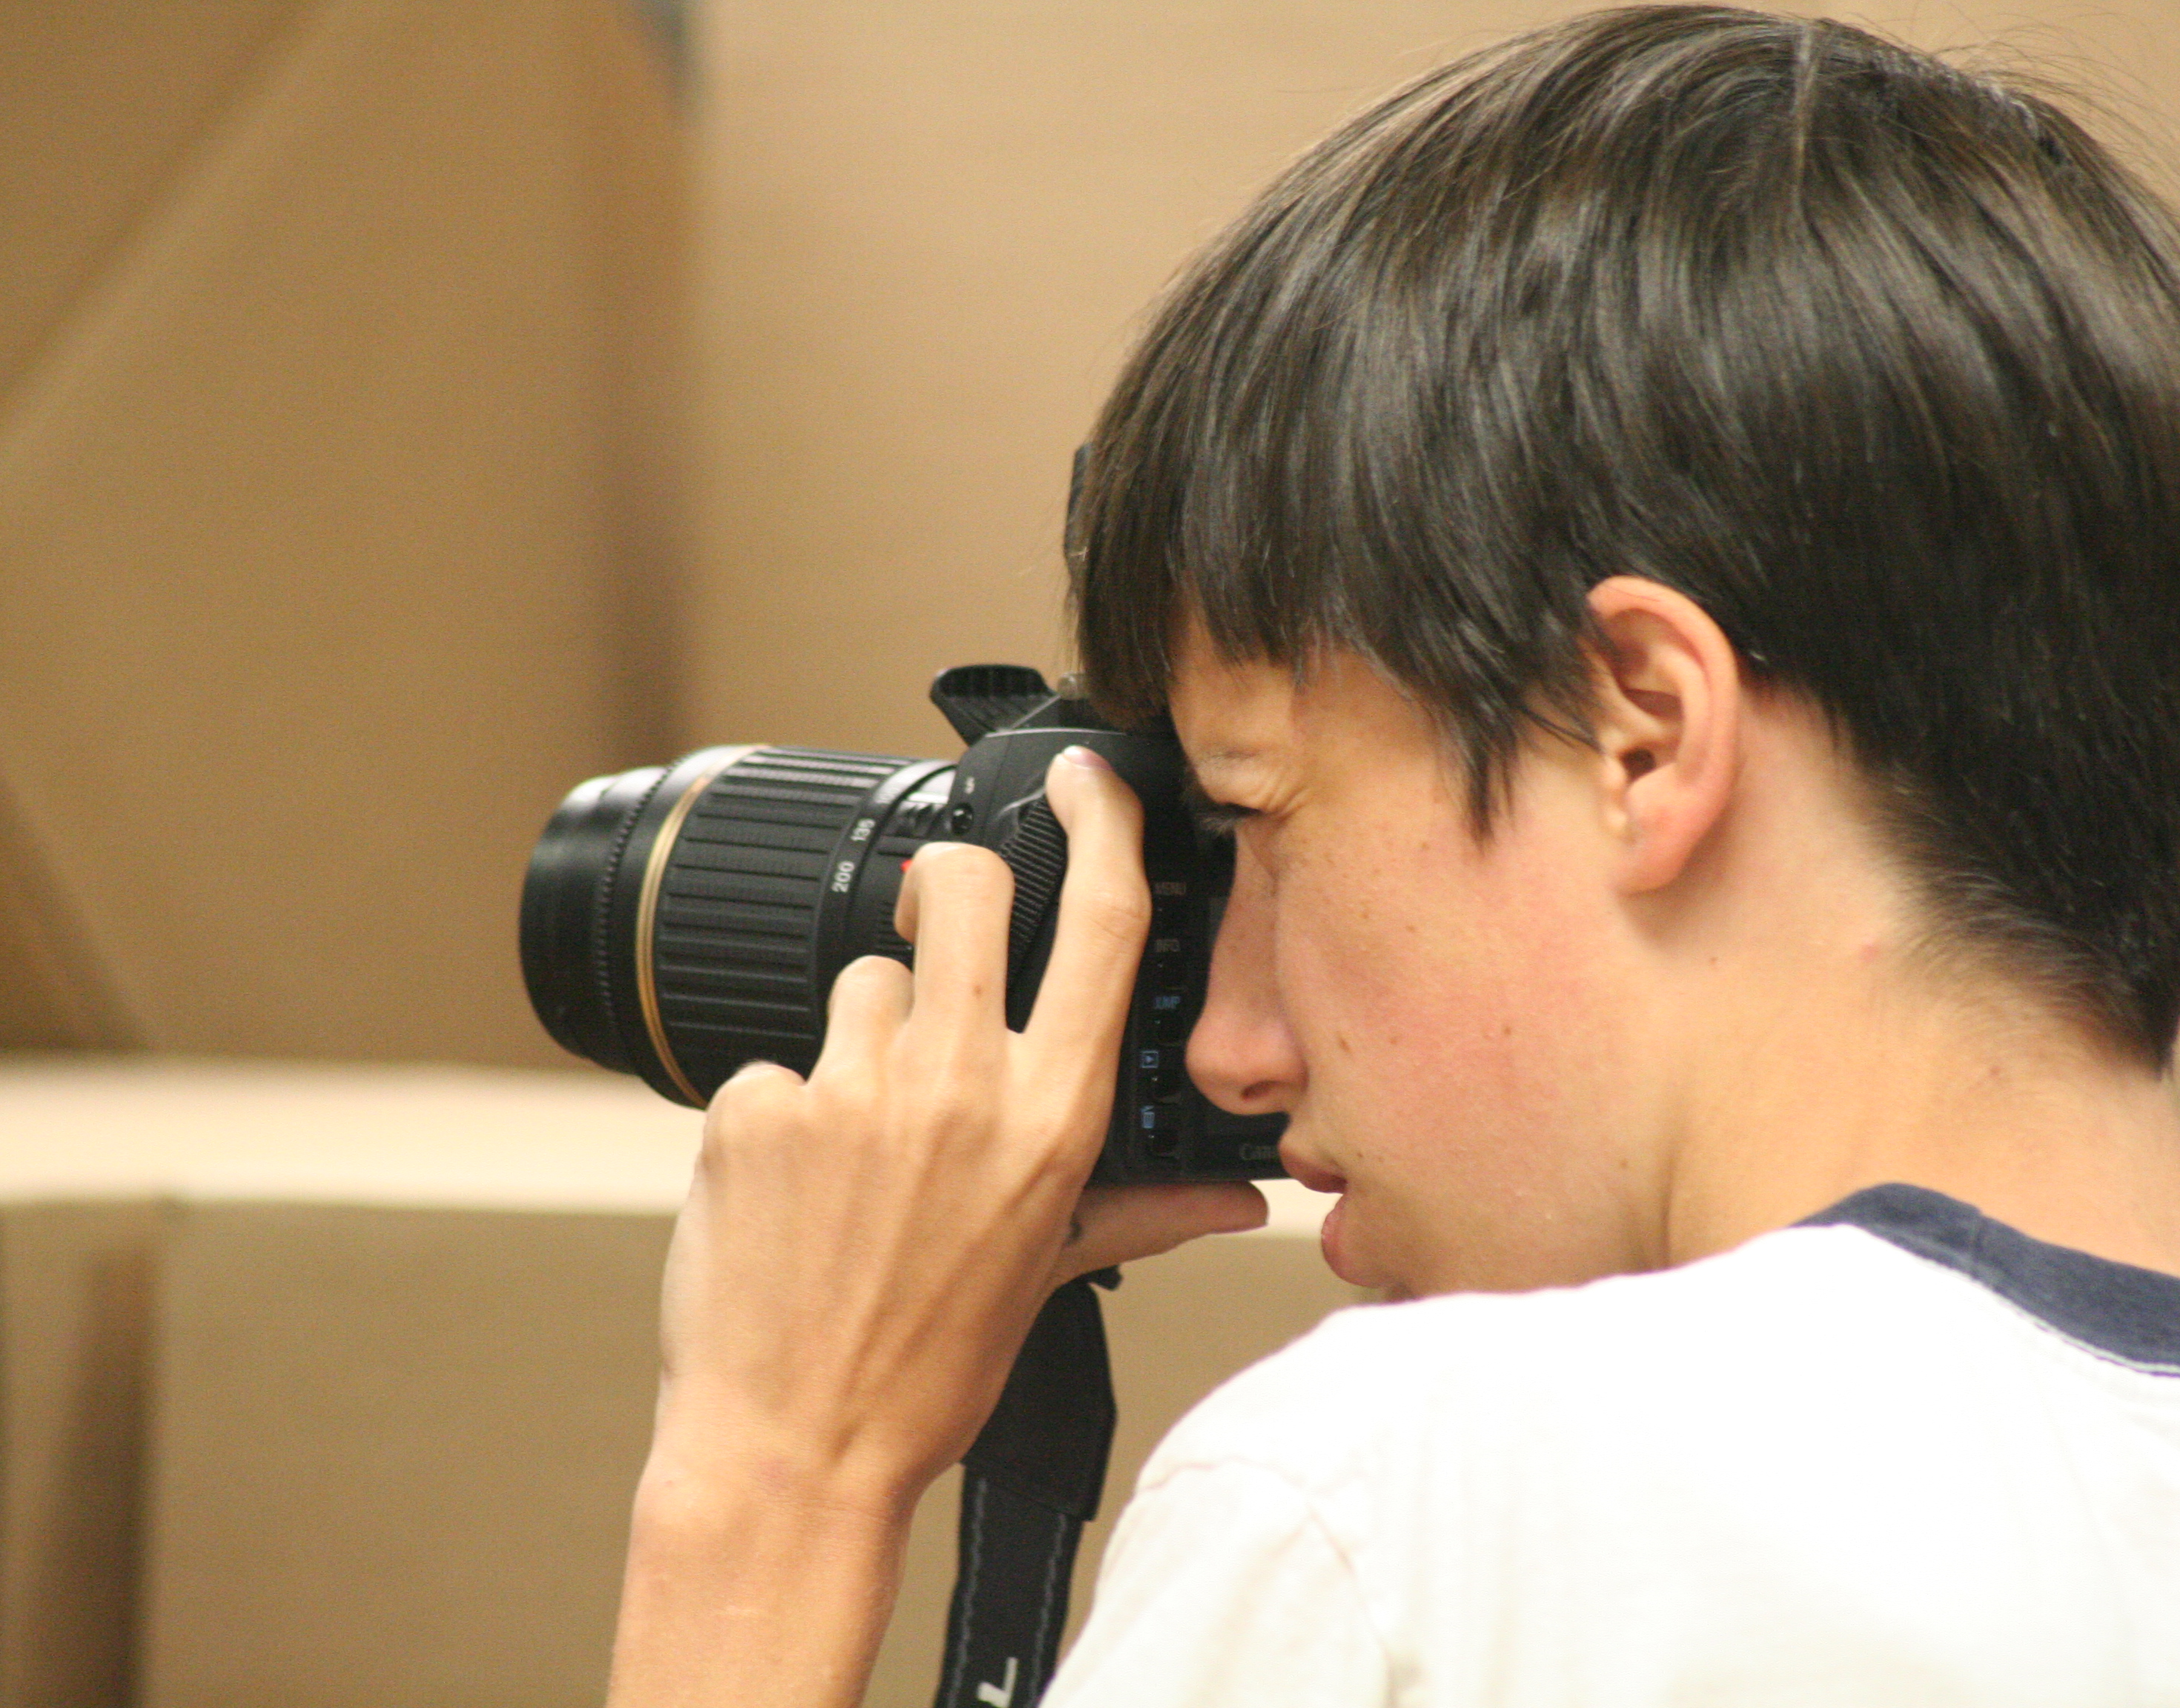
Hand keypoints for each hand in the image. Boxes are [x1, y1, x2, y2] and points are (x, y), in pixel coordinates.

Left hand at [607, 746, 1265, 1707]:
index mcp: (1051, 1120)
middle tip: (927, 914)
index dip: (1102, 827)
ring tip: (850, 1149)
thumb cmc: (925, 1371)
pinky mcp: (755, 1107)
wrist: (790, 1449)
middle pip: (961, 887)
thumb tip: (1238, 1200)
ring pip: (858, 984)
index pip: (1103, 928)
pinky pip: (771, 1063)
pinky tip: (787, 1190)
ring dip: (856, 1039)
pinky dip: (777, 1113)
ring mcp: (852, 1091)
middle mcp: (960, 1088)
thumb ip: (1142, 1210)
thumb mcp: (1048, 1275)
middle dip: (945, 880)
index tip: (1085, 784)